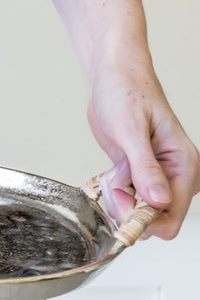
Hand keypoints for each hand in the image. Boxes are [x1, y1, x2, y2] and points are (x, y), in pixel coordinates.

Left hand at [86, 61, 199, 239]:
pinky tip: (113, 171)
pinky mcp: (139, 178)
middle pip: (151, 220)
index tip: (120, 199)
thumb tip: (159, 201)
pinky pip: (124, 200)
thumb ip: (145, 168)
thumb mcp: (131, 130)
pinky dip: (112, 191)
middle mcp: (175, 176)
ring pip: (134, 212)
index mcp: (185, 166)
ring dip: (116, 197)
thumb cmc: (126, 94)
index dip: (143, 218)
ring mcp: (157, 179)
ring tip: (114, 169)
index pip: (171, 217)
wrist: (114, 79)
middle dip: (125, 206)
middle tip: (114, 178)